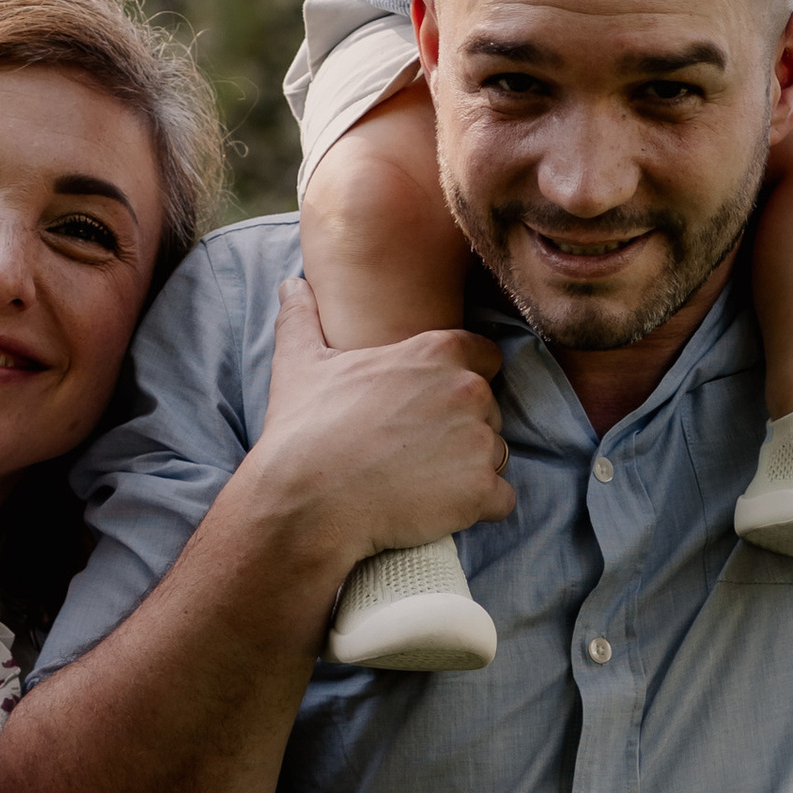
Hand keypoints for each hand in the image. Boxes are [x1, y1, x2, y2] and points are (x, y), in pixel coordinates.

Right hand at [252, 273, 514, 575]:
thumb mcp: (299, 363)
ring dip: (468, 469)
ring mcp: (479, 442)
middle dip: (462, 429)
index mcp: (436, 353)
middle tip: (415, 449)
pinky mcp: (481, 491)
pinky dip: (477, 506)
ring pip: (495, 454)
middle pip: (489, 410)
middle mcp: (468, 392)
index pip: (485, 357)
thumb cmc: (305, 430)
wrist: (307, 500)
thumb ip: (303, 318)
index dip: (463, 380)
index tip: (434, 404)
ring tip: (421, 480)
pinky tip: (439, 508)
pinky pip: (501, 499)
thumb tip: (291, 285)